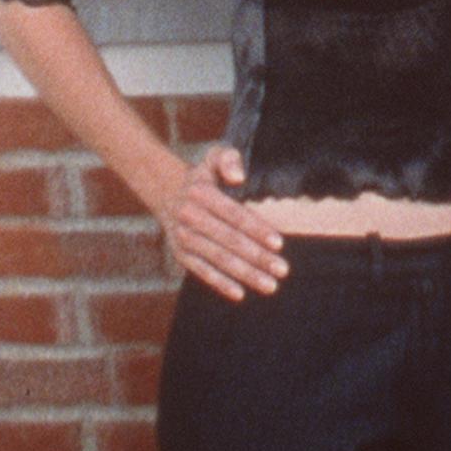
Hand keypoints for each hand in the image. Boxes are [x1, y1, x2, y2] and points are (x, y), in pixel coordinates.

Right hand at [160, 142, 288, 302]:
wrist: (167, 192)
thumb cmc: (203, 175)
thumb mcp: (213, 156)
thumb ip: (228, 159)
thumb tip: (240, 177)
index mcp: (202, 193)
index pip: (234, 214)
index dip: (256, 229)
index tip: (279, 243)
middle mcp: (190, 217)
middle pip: (229, 241)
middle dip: (257, 257)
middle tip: (282, 270)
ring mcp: (184, 238)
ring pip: (219, 259)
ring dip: (245, 274)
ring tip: (270, 285)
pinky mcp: (181, 255)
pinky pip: (202, 271)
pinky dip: (220, 283)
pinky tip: (240, 293)